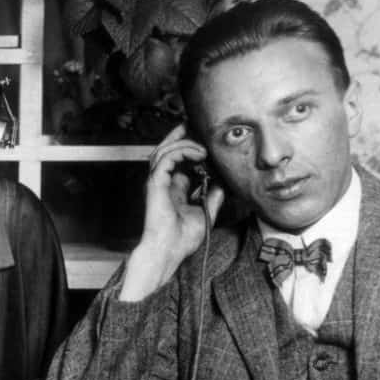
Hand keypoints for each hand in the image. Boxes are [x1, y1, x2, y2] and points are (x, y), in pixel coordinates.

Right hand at [119, 124, 225, 301]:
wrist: (168, 251)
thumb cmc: (182, 239)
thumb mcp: (206, 212)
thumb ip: (213, 195)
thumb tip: (224, 181)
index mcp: (173, 189)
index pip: (180, 160)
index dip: (193, 148)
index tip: (210, 144)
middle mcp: (163, 182)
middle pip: (168, 149)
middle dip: (183, 136)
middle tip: (200, 128)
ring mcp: (157, 182)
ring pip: (164, 149)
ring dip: (184, 142)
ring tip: (203, 145)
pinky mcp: (155, 183)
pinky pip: (166, 158)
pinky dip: (182, 151)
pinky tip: (198, 154)